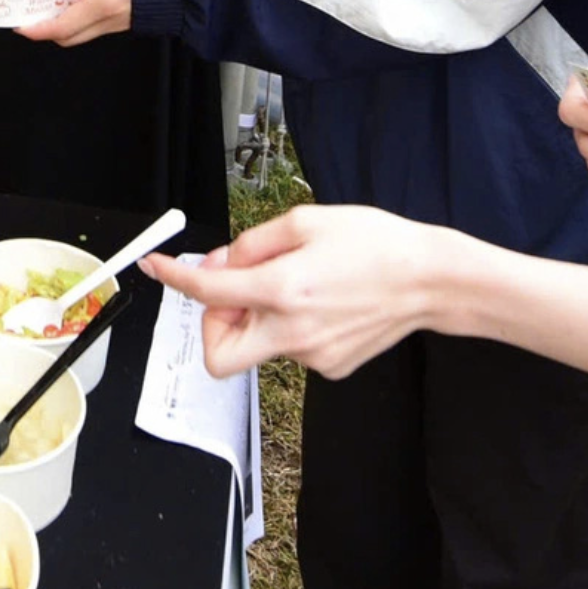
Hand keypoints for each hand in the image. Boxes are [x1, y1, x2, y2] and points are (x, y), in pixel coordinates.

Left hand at [17, 0, 132, 44]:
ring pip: (83, 30)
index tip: (20, 24)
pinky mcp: (128, 16)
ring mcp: (120, 20)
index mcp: (102, 2)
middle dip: (46, 27)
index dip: (37, 28)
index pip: (60, 27)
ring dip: (65, 19)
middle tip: (30, 12)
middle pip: (68, 36)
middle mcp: (109, 17)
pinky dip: (81, 14)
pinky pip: (97, 23)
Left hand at [140, 205, 467, 377]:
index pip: (207, 291)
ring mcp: (312, 356)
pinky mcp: (330, 367)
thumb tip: (221, 261)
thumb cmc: (376, 244)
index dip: (173, 276)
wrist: (430, 280)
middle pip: (218, 354)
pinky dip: (291, 325)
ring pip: (258, 346)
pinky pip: (290, 348)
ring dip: (259, 317)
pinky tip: (324, 302)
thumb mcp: (307, 221)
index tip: (156, 267)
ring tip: (299, 283)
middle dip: (212, 326)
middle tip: (232, 293)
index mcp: (282, 289)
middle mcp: (292, 331)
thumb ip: (253, 243)